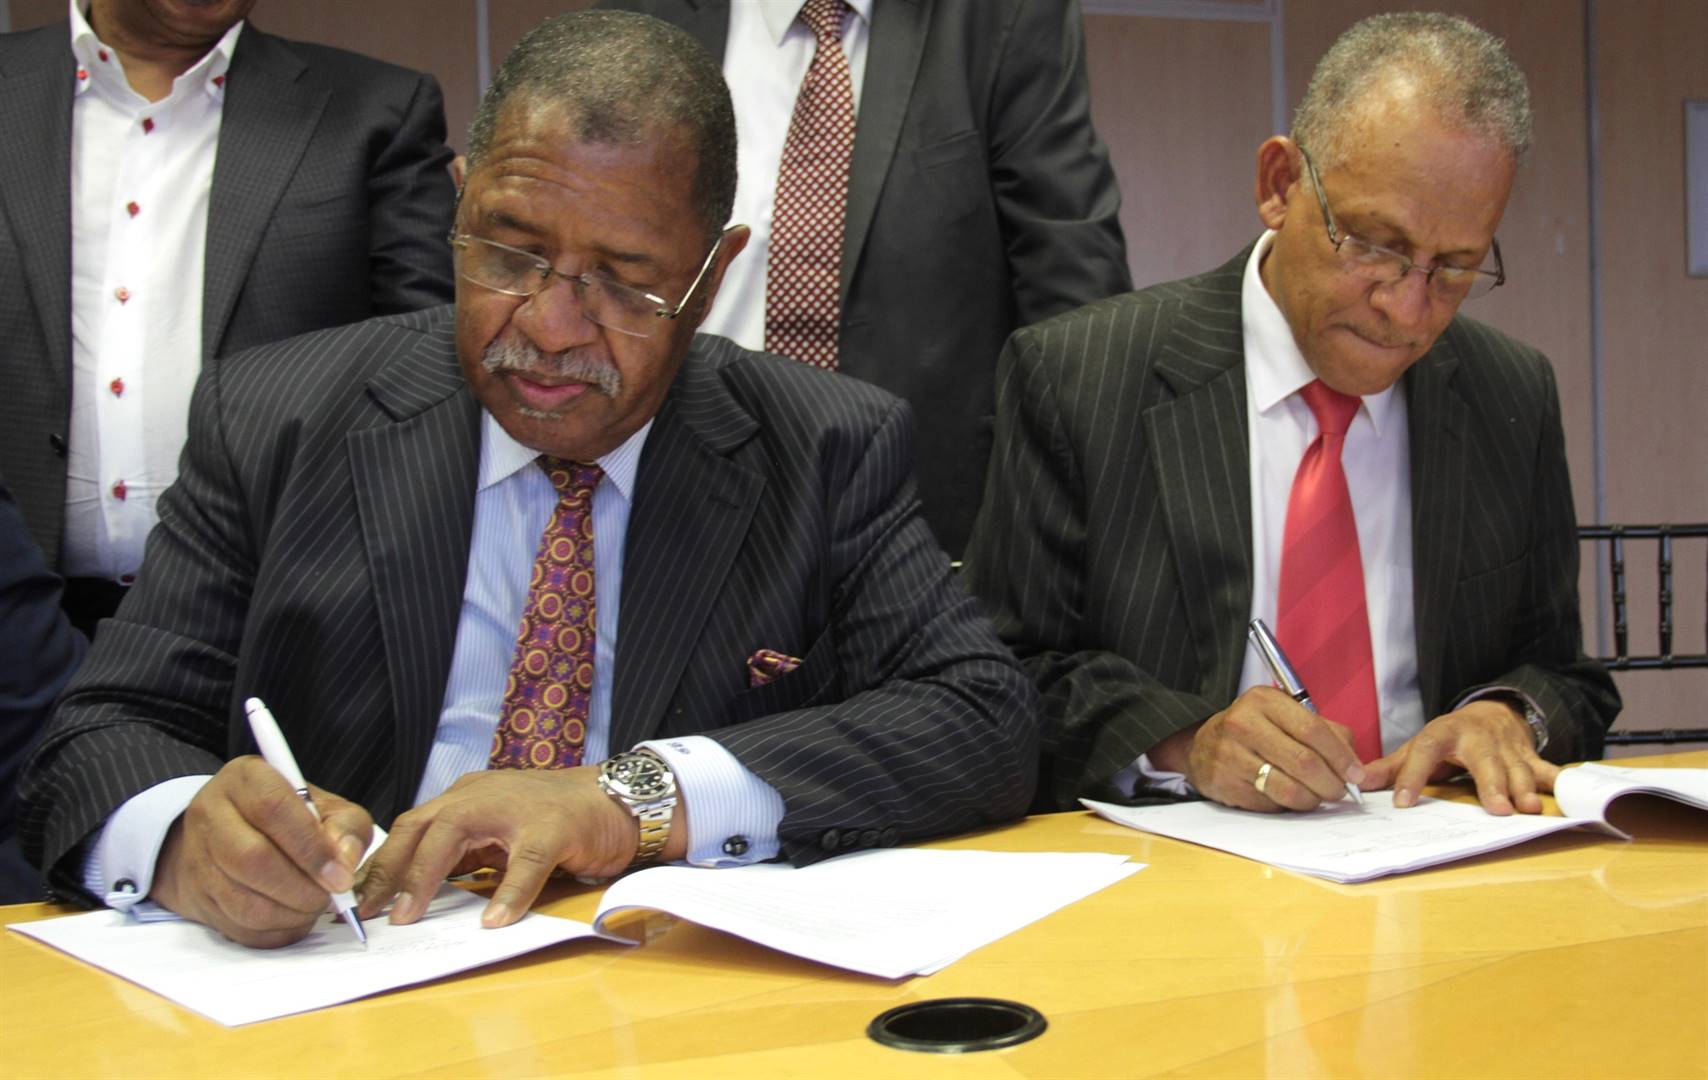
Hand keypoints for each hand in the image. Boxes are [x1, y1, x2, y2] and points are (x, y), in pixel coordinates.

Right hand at [150, 756, 371, 947]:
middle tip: (329, 897)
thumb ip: (345, 826)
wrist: (230, 832)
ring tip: (314, 907)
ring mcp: (197, 857)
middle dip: (301, 888)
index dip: (311, 847)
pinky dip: (273, 931)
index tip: (340, 876)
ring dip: (289, 914)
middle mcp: (212, 813)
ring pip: (241, 900)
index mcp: (247, 778)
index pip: (273, 809)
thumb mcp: (325, 806)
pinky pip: (237, 927)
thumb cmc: (288, 816)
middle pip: (252, 859)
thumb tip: (344, 863)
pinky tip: (293, 918)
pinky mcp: (196, 896)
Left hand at [356, 766, 684, 928]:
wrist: (620, 799)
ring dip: (427, 876)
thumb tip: (417, 890)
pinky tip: (493, 920)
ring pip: (456, 833)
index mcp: (469, 796)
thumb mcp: (501, 833)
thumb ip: (465, 851)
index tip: (357, 899)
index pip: (413, 826)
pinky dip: (507, 893)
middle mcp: (484, 794)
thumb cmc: (560, 818)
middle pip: (422, 826)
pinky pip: (525, 863)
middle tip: (368, 911)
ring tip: (409, 915)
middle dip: (390, 869)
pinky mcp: (554, 828)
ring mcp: (519, 808)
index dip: (382, 862)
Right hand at [1153, 686, 1364, 811]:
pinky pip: (1271, 803)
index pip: (1313, 730)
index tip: (1356, 774)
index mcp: (1264, 701)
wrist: (1202, 746)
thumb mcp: (1285, 715)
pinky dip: (1289, 805)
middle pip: (1304, 762)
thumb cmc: (1255, 730)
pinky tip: (1290, 797)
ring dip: (1313, 799)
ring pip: (1289, 789)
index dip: (1341, 756)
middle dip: (1331, 783)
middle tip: (1341, 791)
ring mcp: (1231, 755)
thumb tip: (1354, 765)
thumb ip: (1325, 731)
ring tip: (1318, 796)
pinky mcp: (1225, 783)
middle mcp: (1243, 724)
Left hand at [1362, 699, 1554, 814]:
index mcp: (1442, 734)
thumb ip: (1393, 766)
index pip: (1423, 752)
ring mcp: (1507, 747)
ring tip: (1529, 809)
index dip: (1412, 776)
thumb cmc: (1449, 738)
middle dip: (1491, 785)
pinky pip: (1546, 769)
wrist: (1490, 712)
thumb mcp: (1418, 745)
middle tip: (1496, 810)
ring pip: (1517, 768)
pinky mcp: (1530, 755)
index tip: (1402, 803)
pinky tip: (1569, 794)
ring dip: (1524, 788)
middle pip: (1484, 762)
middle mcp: (1477, 739)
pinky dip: (1558, 781)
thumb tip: (1359, 782)